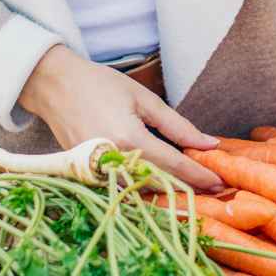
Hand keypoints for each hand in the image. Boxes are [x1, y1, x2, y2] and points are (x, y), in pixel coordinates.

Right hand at [18, 45, 222, 189]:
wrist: (55, 86)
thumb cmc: (100, 85)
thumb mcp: (144, 99)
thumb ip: (178, 125)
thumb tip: (209, 143)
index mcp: (128, 140)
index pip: (173, 166)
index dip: (199, 175)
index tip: (220, 181)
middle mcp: (112, 162)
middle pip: (160, 184)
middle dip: (189, 187)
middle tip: (215, 187)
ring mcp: (97, 172)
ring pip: (141, 191)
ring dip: (169, 191)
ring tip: (195, 185)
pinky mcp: (88, 175)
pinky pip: (123, 188)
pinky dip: (145, 187)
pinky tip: (163, 182)